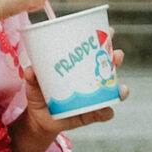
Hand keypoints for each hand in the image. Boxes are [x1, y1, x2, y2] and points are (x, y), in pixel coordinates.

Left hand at [14, 49, 128, 151]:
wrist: (40, 119)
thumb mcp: (34, 84)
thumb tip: (31, 70)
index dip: (105, 40)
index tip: (110, 32)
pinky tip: (106, 109)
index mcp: (79, 67)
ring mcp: (93, 97)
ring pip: (113, 91)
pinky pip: (104, 113)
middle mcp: (90, 80)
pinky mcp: (91, 114)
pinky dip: (106, 111)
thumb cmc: (39, 95)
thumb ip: (32, 78)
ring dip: (120, 89)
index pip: (95, 50)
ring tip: (120, 88)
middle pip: (109, 66)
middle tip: (117, 56)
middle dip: (116, 59)